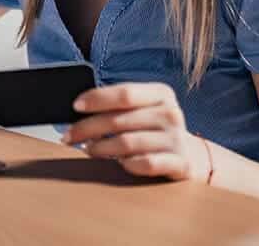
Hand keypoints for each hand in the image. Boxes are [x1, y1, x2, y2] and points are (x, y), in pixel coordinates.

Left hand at [61, 82, 208, 180]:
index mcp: (161, 94)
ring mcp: (177, 139)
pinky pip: (145, 164)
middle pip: (119, 120)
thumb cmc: (153, 129)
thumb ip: (118, 106)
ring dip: (100, 148)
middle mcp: (171, 113)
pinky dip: (127, 164)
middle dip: (87, 128)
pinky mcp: (181, 163)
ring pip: (127, 143)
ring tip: (88, 149)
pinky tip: (118, 164)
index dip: (97, 98)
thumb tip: (78, 108)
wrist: (190, 156)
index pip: (124, 93)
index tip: (75, 106)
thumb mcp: (142, 110)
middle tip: (68, 136)